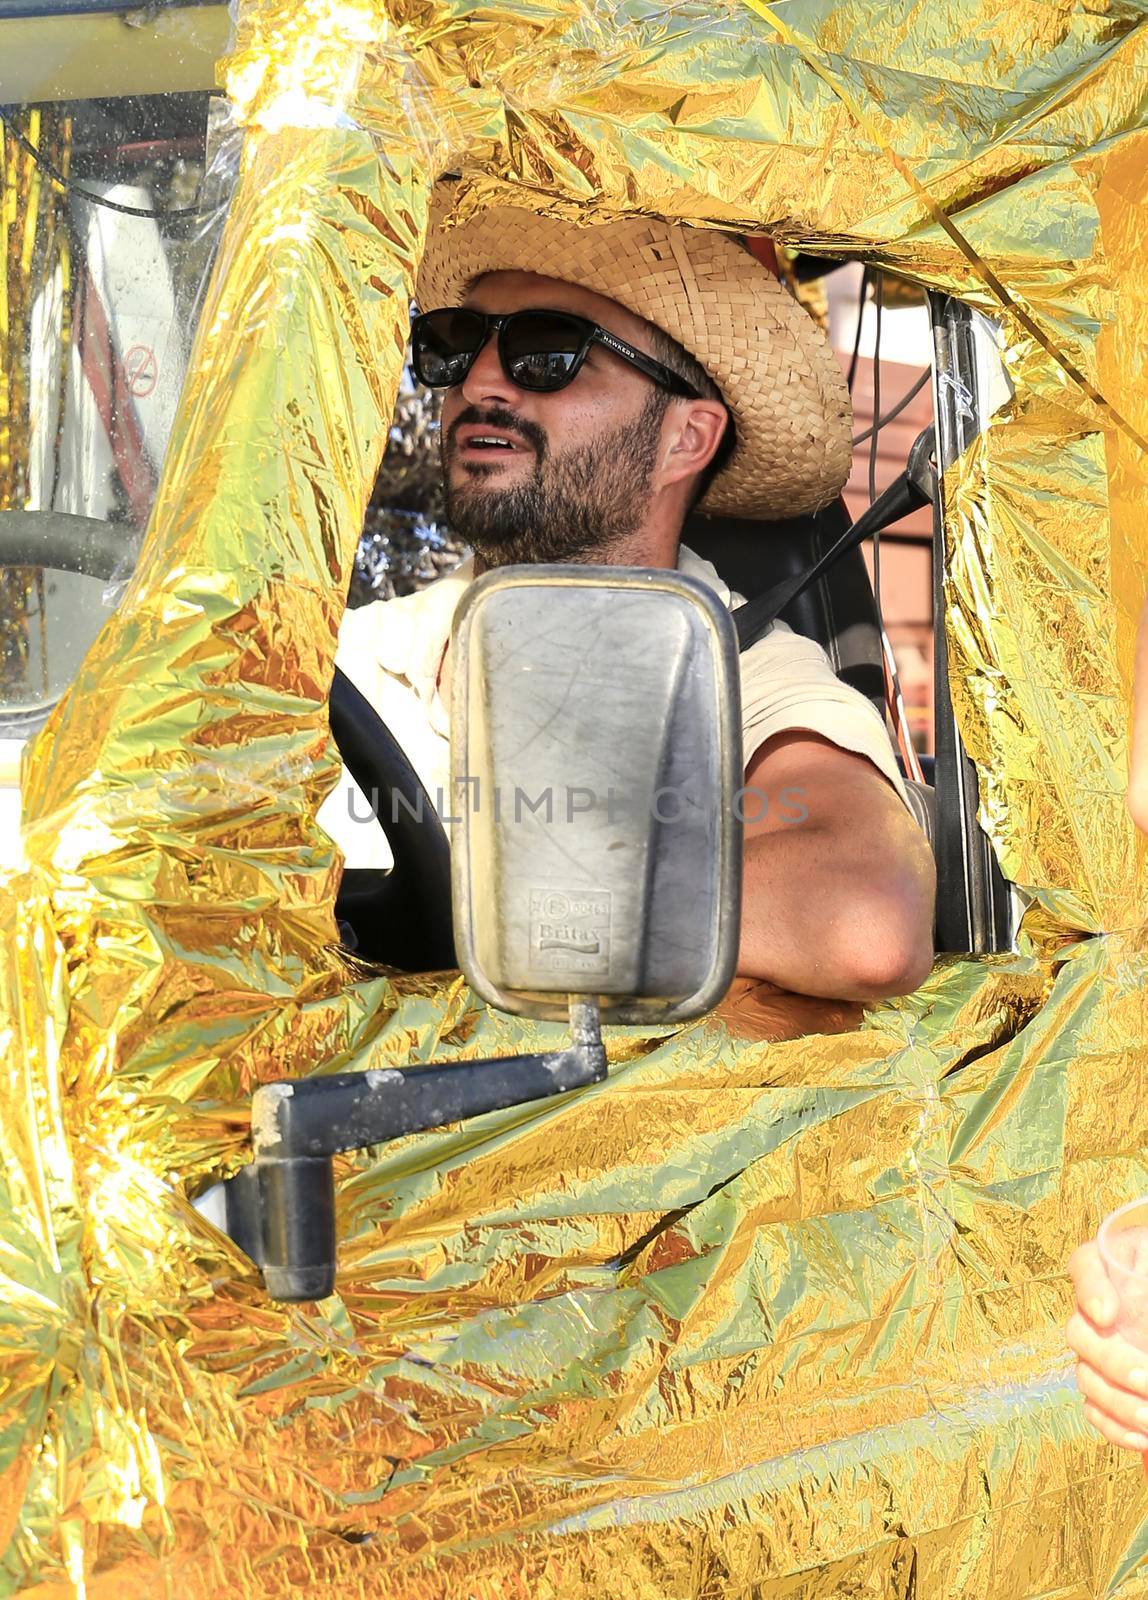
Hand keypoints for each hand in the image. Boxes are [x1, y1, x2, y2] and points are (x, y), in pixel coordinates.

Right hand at [1067, 1241, 1147, 1449]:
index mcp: (1107, 1266)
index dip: (1091, 1290)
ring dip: (1118, 1402)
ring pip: (1086, 1378)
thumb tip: (1109, 1314)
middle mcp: (1093, 1311)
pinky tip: (1143, 1437)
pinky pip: (1094, 1410)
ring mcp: (1096, 1351)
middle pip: (1080, 1333)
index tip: (1107, 1314)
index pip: (1085, 1266)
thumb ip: (1145, 1269)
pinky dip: (1115, 1427)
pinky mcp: (1106, 1385)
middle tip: (1147, 1377)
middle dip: (1112, 1361)